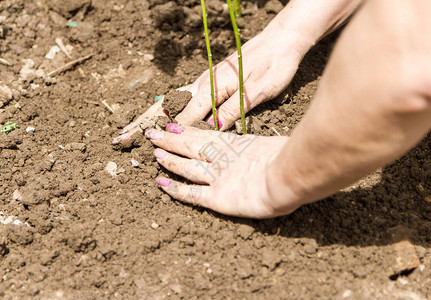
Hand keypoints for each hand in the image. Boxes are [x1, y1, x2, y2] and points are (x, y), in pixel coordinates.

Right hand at [112, 21, 308, 146]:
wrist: (282, 39)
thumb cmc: (274, 64)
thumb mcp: (256, 92)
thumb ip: (232, 110)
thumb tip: (210, 130)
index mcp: (212, 87)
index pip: (182, 116)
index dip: (161, 132)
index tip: (139, 144)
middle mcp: (203, 83)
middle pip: (167, 106)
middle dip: (143, 123)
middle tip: (120, 136)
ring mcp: (205, 80)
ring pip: (172, 101)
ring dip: (151, 117)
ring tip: (133, 130)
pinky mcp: (211, 80)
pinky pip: (183, 97)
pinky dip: (167, 109)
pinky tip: (163, 116)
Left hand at [146, 123, 295, 218]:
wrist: (288, 175)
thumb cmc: (288, 158)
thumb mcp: (273, 145)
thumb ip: (264, 147)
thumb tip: (268, 146)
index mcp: (235, 144)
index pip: (204, 135)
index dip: (187, 131)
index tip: (172, 124)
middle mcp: (221, 158)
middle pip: (189, 146)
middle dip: (170, 139)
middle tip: (152, 132)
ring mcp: (216, 176)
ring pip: (185, 166)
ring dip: (169, 159)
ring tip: (154, 153)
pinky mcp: (215, 197)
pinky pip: (190, 193)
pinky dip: (174, 189)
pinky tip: (160, 184)